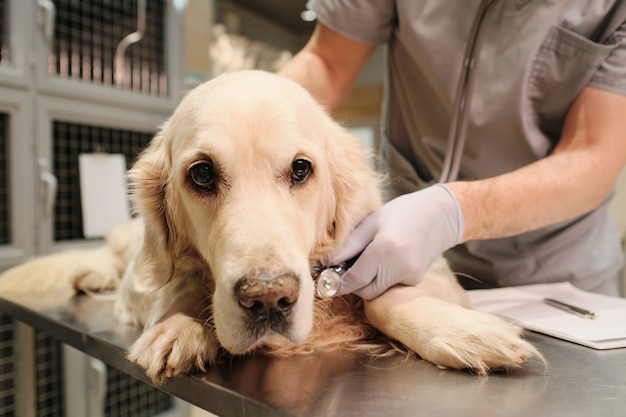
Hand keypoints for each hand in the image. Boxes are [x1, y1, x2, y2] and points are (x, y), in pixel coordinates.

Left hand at [333, 184, 463, 299]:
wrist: (440, 215)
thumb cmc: (402, 213)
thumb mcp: (371, 222)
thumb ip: (349, 245)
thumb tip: (327, 263)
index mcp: (384, 250)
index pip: (354, 279)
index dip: (337, 284)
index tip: (324, 284)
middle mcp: (398, 267)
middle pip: (364, 290)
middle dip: (352, 283)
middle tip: (344, 268)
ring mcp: (409, 277)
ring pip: (377, 290)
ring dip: (368, 281)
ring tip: (369, 258)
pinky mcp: (415, 280)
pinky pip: (390, 285)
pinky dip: (383, 277)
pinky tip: (389, 258)